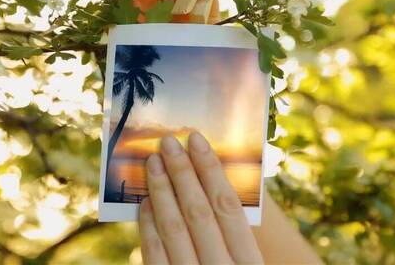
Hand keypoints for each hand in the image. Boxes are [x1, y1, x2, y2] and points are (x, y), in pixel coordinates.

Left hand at [139, 133, 263, 263]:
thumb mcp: (248, 262)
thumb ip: (234, 231)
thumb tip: (213, 179)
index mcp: (248, 261)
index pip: (228, 206)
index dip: (211, 169)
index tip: (197, 141)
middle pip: (199, 212)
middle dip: (182, 172)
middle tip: (169, 143)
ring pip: (174, 228)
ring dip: (162, 191)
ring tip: (153, 162)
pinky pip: (154, 254)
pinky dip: (148, 225)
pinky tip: (145, 201)